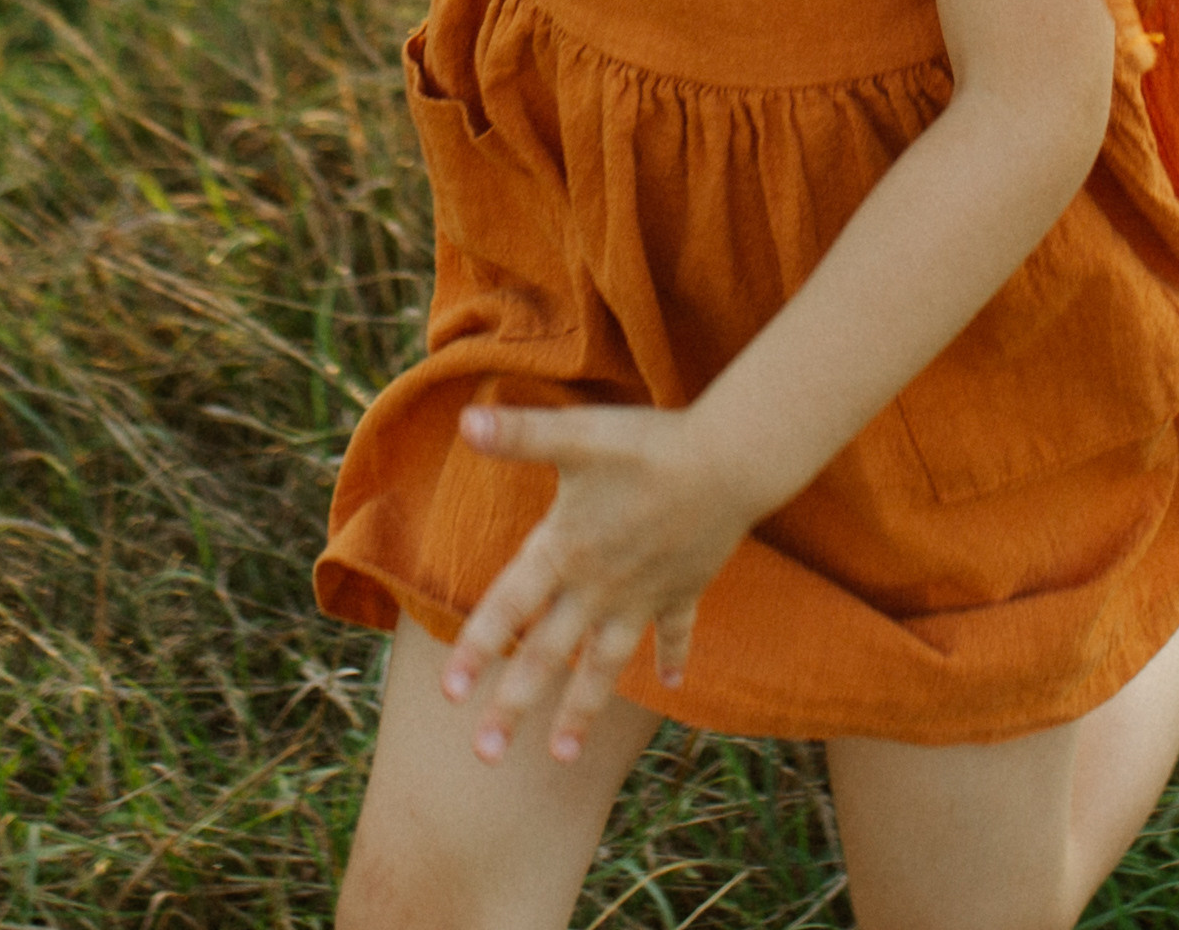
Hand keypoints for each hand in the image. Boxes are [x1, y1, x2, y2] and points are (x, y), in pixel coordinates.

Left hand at [441, 399, 753, 763]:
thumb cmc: (647, 446)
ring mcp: (643, 596)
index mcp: (565, 551)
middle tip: (485, 756)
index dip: (477, 648)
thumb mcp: (578, 435)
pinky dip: (672, 658)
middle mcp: (599, 586)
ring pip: (605, 665)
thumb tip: (465, 421)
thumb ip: (521, 433)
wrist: (729, 463)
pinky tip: (671, 687)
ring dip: (582, 709)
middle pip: (548, 655)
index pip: (508, 608)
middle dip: (514, 705)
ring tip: (562, 756)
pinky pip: (673, 633)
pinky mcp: (683, 590)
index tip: (449, 696)